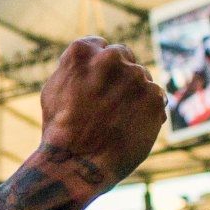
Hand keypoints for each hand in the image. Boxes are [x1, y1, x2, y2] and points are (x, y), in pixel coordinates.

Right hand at [35, 37, 165, 197]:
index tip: (94, 83)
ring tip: (117, 120)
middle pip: (124, 56)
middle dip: (118, 75)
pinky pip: (156, 97)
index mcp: (82, 51)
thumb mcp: (52, 90)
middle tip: (108, 103)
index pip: (99, 45)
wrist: (78, 165)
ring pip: (141, 78)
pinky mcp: (154, 96)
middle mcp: (111, 57)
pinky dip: (147, 110)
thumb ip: (74, 68)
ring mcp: (135, 76)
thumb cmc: (59, 131)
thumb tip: (93, 59)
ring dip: (133, 93)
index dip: (97, 66)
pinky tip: (130, 126)